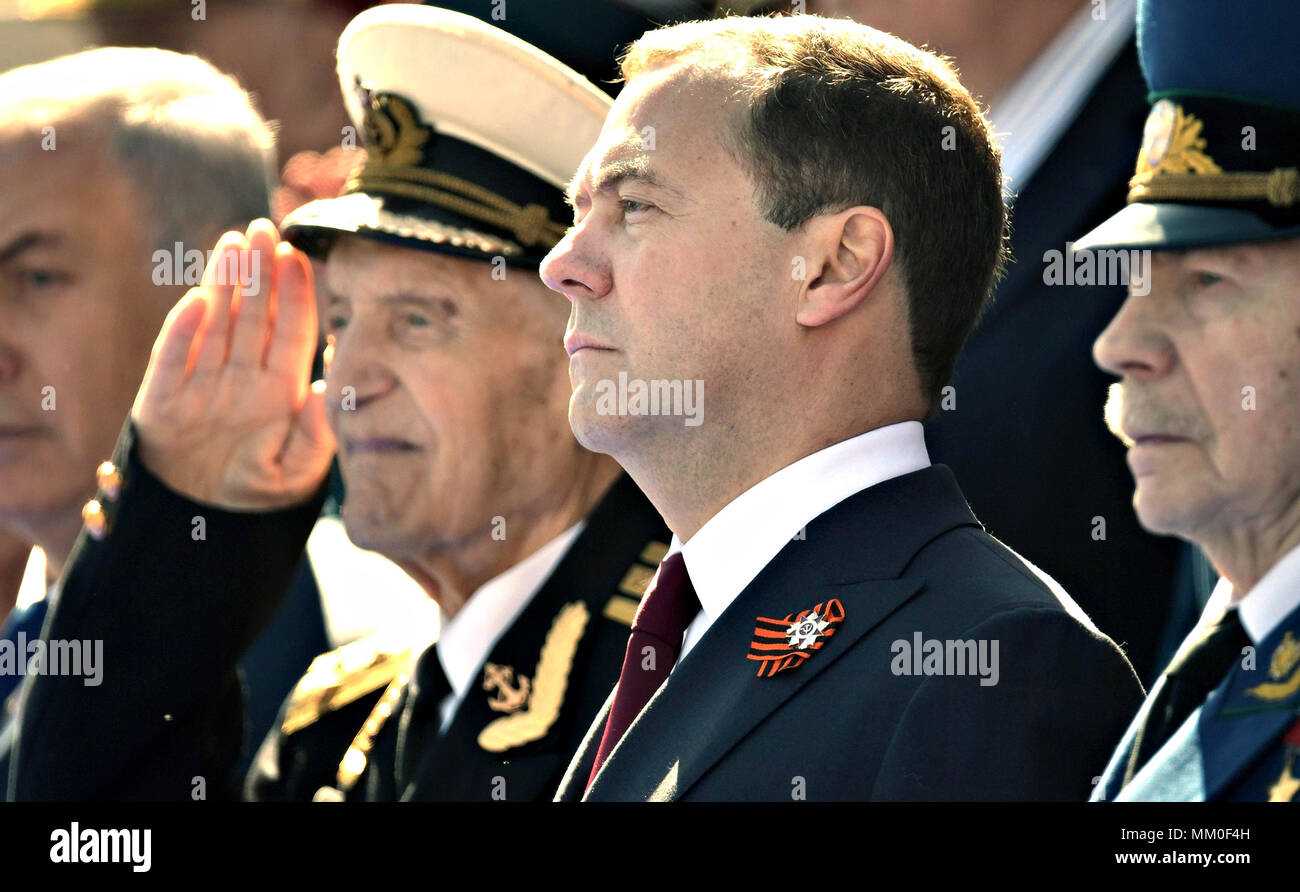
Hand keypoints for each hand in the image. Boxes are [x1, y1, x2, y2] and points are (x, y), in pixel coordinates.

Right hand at [132, 219, 334, 509]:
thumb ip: (315, 436)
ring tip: (233, 244)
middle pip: (253, 316)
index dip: (295, 295)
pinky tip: (197, 302)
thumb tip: (323, 389)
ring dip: (223, 285)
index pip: (291, 333)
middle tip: (263, 229)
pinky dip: (182, 332)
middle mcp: (241, 378)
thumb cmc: (256, 494)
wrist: (203, 524)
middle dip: (260, 273)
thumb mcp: (296, 473)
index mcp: (278, 390)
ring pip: (216, 324)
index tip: (299, 257)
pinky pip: (173, 359)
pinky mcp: (163, 399)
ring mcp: (202, 383)